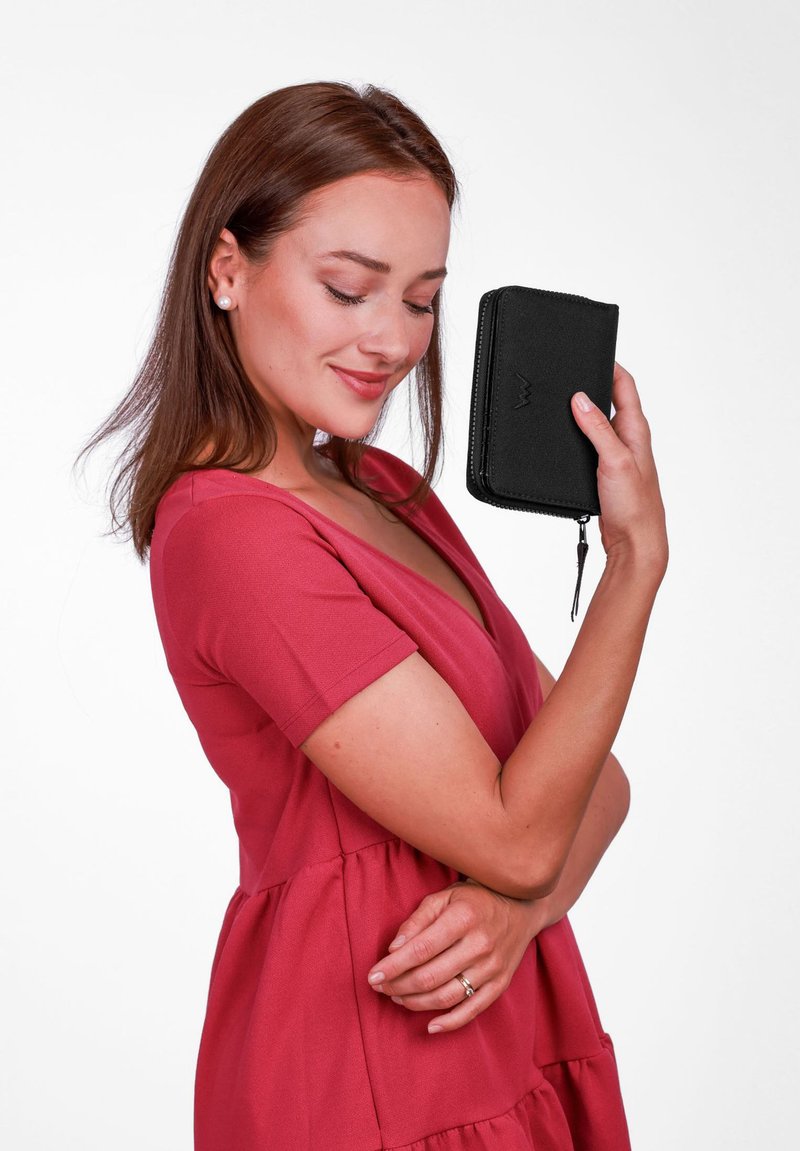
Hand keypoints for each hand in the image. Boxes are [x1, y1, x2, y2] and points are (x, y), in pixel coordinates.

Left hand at [366, 879, 549, 1032]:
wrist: (522, 906)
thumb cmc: (475, 899)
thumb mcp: (444, 896)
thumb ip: (418, 919)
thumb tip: (393, 948)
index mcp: (463, 918)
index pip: (419, 950)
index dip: (392, 967)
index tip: (372, 976)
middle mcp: (480, 945)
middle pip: (430, 976)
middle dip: (398, 985)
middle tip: (380, 987)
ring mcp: (492, 967)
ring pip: (447, 996)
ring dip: (416, 1003)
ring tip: (397, 997)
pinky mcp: (500, 983)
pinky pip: (473, 1010)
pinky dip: (450, 1023)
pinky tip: (429, 1026)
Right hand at [571, 361, 667, 568]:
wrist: (634, 542)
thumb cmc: (635, 506)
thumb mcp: (614, 460)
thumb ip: (597, 428)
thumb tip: (580, 398)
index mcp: (637, 430)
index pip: (625, 385)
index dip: (611, 364)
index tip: (593, 350)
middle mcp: (629, 439)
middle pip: (611, 400)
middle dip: (593, 384)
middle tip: (572, 372)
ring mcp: (618, 455)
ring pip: (599, 423)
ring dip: (583, 412)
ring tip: (564, 401)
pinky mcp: (606, 471)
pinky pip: (591, 444)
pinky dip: (578, 436)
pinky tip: (565, 439)